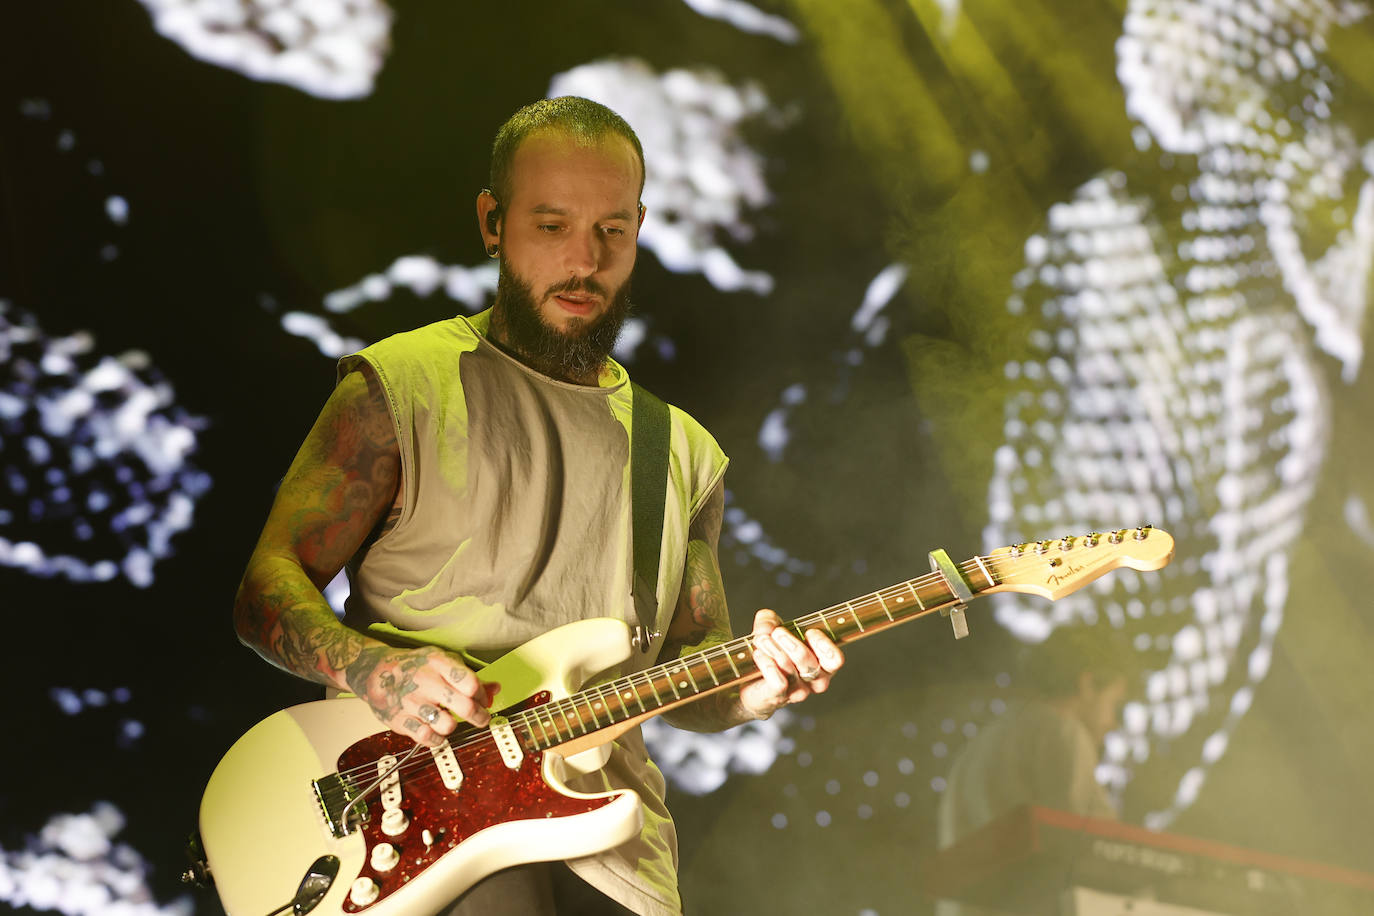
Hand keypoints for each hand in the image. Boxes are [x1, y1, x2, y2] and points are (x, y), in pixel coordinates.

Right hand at [345, 645, 498, 746]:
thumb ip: (469, 676)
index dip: (482, 694)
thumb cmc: (414, 666)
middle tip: (480, 718)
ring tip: (449, 721)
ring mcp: (411, 702)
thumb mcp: (442, 661)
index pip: (470, 682)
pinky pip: (426, 737)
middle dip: (479, 716)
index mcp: (438, 663)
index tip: (483, 699)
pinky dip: (436, 738)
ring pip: (447, 725)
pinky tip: (435, 730)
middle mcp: (425, 681)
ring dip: (453, 726)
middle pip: (464, 706)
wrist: (374, 671)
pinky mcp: (399, 720)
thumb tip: (494, 689)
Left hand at [739, 609, 843, 719]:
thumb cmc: (771, 656)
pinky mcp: (778, 698)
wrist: (752, 685)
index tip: (809, 632)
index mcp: (823, 664)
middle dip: (790, 642)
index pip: (835, 660)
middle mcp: (814, 681)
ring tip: (761, 640)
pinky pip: (778, 682)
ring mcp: (798, 692)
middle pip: (809, 662)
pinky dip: (767, 664)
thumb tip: (766, 624)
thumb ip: (769, 621)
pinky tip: (759, 655)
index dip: (823, 644)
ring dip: (773, 649)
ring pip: (789, 668)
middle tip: (777, 633)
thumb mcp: (771, 632)